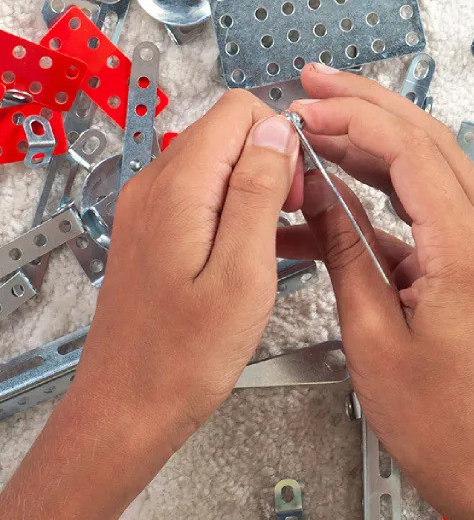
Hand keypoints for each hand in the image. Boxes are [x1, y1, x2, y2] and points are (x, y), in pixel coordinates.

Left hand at [75, 90, 301, 454]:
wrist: (126, 409)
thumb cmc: (183, 357)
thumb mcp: (243, 274)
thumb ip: (260, 192)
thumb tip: (277, 129)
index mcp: (178, 187)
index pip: (238, 109)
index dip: (280, 138)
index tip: (299, 188)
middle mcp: (154, 185)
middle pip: (228, 132)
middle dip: (272, 162)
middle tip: (292, 219)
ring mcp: (149, 206)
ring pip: (218, 163)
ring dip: (257, 188)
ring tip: (276, 240)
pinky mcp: (152, 229)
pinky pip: (202, 195)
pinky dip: (235, 210)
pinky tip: (254, 250)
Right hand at [279, 64, 473, 519]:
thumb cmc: (436, 419)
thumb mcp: (373, 335)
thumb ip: (345, 252)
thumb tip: (317, 192)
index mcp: (466, 249)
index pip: (411, 152)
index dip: (353, 120)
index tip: (304, 110)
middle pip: (427, 140)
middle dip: (368, 104)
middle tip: (314, 81)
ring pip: (428, 163)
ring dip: (375, 134)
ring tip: (322, 114)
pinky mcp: (466, 258)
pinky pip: (423, 201)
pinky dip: (381, 181)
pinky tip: (340, 174)